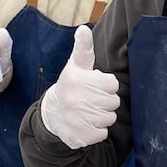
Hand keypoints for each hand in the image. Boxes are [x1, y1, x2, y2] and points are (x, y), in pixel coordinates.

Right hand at [40, 25, 119, 148]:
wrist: (52, 114)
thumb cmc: (72, 86)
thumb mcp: (76, 66)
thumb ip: (83, 48)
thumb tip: (83, 30)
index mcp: (76, 79)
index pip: (113, 84)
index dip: (107, 85)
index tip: (95, 86)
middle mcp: (73, 99)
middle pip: (114, 102)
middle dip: (106, 101)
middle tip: (92, 100)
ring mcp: (75, 119)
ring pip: (110, 118)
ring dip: (103, 116)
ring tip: (89, 111)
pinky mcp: (78, 136)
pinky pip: (103, 134)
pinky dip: (98, 131)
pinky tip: (86, 124)